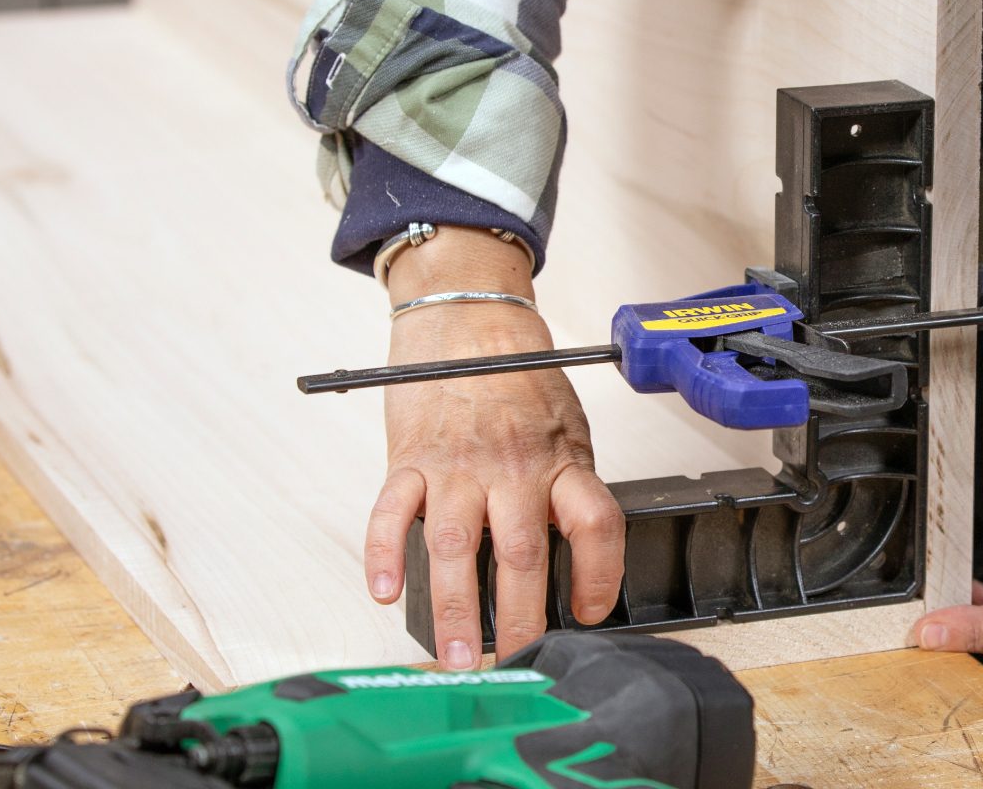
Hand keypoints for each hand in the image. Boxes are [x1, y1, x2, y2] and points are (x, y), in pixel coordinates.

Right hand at [365, 228, 624, 669]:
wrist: (468, 320)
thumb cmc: (518, 379)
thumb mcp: (566, 428)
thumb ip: (567, 487)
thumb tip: (573, 559)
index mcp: (560, 459)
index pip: (595, 523)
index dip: (600, 574)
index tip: (589, 612)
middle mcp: (512, 467)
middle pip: (522, 552)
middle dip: (518, 617)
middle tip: (513, 662)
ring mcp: (458, 464)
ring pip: (455, 546)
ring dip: (454, 607)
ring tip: (456, 652)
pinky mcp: (411, 457)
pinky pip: (392, 511)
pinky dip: (383, 554)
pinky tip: (385, 591)